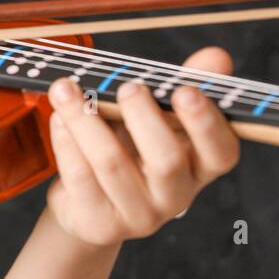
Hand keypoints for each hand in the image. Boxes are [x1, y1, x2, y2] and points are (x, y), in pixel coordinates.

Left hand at [44, 46, 240, 246]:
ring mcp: (136, 214)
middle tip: (127, 87)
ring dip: (85, 120)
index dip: (206, 123)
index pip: (221, 152)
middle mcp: (174, 196)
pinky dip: (65, 142)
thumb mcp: (158, 120)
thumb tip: (216, 56)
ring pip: (111, 164)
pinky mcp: (98, 221)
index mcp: (199, 168)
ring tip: (67, 89)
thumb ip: (181, 87)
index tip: (185, 90)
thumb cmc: (130, 152)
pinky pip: (79, 176)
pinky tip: (58, 117)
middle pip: (166, 160)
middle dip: (144, 118)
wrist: (89, 207)